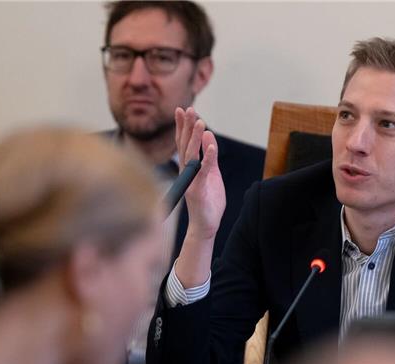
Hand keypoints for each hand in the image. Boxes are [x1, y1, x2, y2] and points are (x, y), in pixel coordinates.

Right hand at [175, 107, 224, 239]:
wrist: (206, 225)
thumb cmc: (208, 200)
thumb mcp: (212, 173)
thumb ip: (210, 155)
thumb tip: (208, 135)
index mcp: (189, 167)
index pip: (184, 143)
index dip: (183, 126)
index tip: (182, 110)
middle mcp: (187, 172)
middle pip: (184, 145)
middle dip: (186, 126)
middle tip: (188, 108)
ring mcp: (191, 180)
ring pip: (191, 155)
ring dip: (195, 138)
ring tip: (201, 121)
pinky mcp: (198, 190)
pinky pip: (203, 171)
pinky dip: (208, 158)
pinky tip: (211, 145)